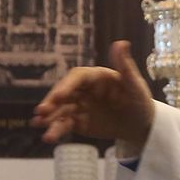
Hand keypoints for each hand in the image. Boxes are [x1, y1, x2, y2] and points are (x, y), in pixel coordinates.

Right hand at [32, 41, 155, 146]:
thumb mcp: (135, 85)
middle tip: (42, 112)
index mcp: (95, 76)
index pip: (77, 78)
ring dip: (50, 118)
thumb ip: (125, 66)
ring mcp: (79, 106)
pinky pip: (65, 125)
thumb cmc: (139, 100)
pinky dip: (56, 129)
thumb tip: (121, 42)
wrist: (141, 124)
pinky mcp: (78, 122)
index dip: (66, 86)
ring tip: (38, 125)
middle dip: (52, 102)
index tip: (57, 97)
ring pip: (61, 110)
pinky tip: (48, 136)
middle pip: (63, 93)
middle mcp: (83, 89)